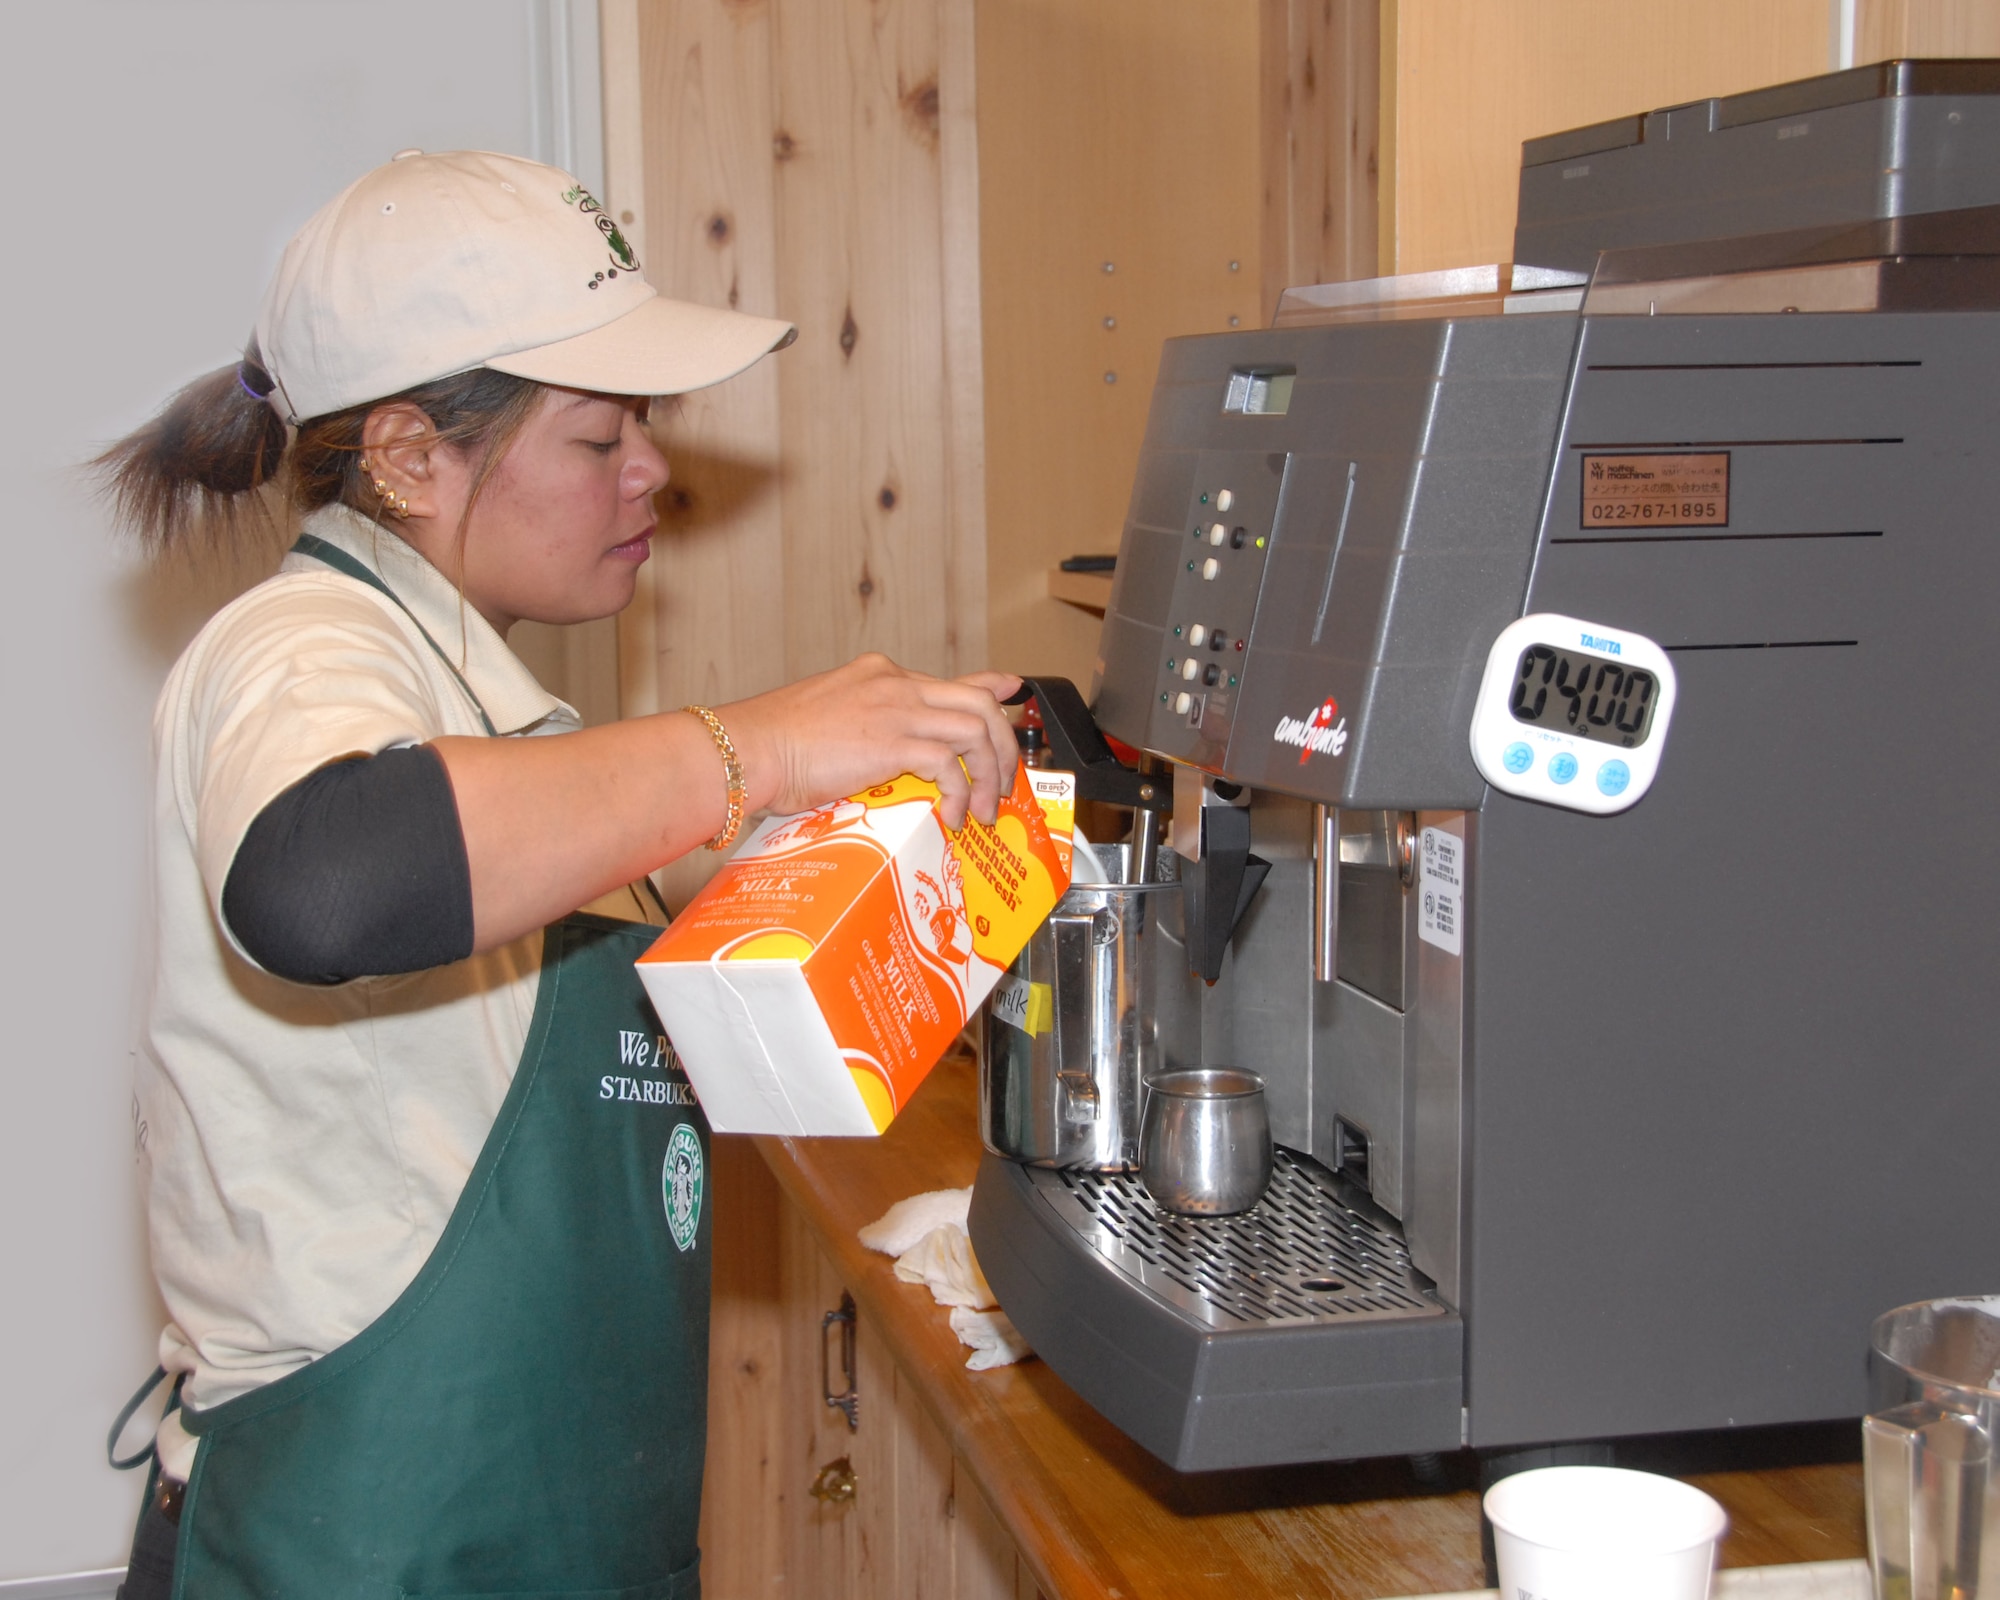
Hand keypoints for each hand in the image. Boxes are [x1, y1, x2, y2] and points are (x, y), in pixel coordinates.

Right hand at [720, 654, 1021, 829]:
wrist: (746, 748)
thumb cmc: (771, 747)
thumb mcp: (829, 723)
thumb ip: (865, 729)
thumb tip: (880, 757)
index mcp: (880, 675)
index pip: (951, 681)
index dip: (989, 690)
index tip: (1011, 694)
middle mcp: (896, 684)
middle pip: (978, 704)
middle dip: (1002, 748)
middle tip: (1001, 785)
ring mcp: (896, 709)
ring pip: (975, 731)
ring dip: (989, 775)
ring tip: (984, 810)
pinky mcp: (892, 742)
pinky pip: (949, 764)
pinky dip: (961, 793)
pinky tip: (953, 815)